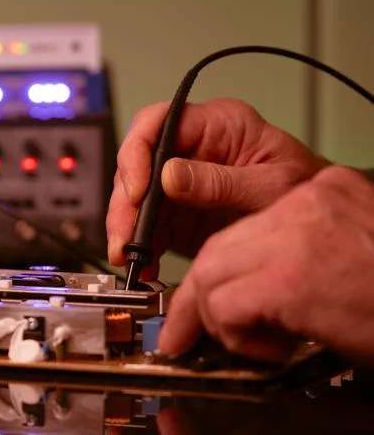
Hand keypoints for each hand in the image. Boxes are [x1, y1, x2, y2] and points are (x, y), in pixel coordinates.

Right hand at [106, 98, 328, 278]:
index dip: (137, 153)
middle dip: (126, 201)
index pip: (158, 122)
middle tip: (126, 234)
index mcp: (217, 125)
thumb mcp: (273, 184)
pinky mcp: (177, 212)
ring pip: (134, 197)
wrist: (320, 225)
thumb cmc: (308, 191)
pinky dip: (141, 247)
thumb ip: (223, 181)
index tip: (138, 190)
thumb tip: (169, 176)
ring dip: (126, 228)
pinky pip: (147, 225)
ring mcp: (181, 181)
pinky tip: (144, 265)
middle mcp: (191, 148)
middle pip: (137, 163)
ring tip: (129, 257)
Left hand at [158, 166, 373, 362]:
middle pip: (218, 248)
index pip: (246, 227)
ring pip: (210, 275)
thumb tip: (251, 291)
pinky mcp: (288, 280)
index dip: (220, 271)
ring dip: (217, 320)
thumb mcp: (354, 258)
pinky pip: (224, 307)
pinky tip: (269, 350)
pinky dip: (233, 336)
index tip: (206, 301)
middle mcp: (308, 204)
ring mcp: (296, 238)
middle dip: (200, 298)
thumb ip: (303, 258)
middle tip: (190, 334)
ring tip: (246, 344)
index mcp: (327, 194)